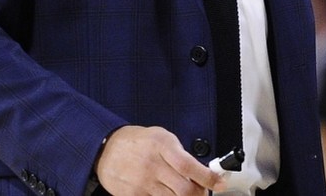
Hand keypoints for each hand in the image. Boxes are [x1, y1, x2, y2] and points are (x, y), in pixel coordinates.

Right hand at [95, 126, 226, 194]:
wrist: (105, 149)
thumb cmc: (136, 142)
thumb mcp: (160, 136)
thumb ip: (180, 153)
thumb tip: (201, 171)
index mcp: (161, 145)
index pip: (189, 166)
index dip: (208, 178)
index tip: (220, 183)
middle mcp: (152, 165)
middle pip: (185, 189)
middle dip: (199, 194)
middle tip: (202, 192)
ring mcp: (142, 182)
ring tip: (185, 193)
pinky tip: (167, 194)